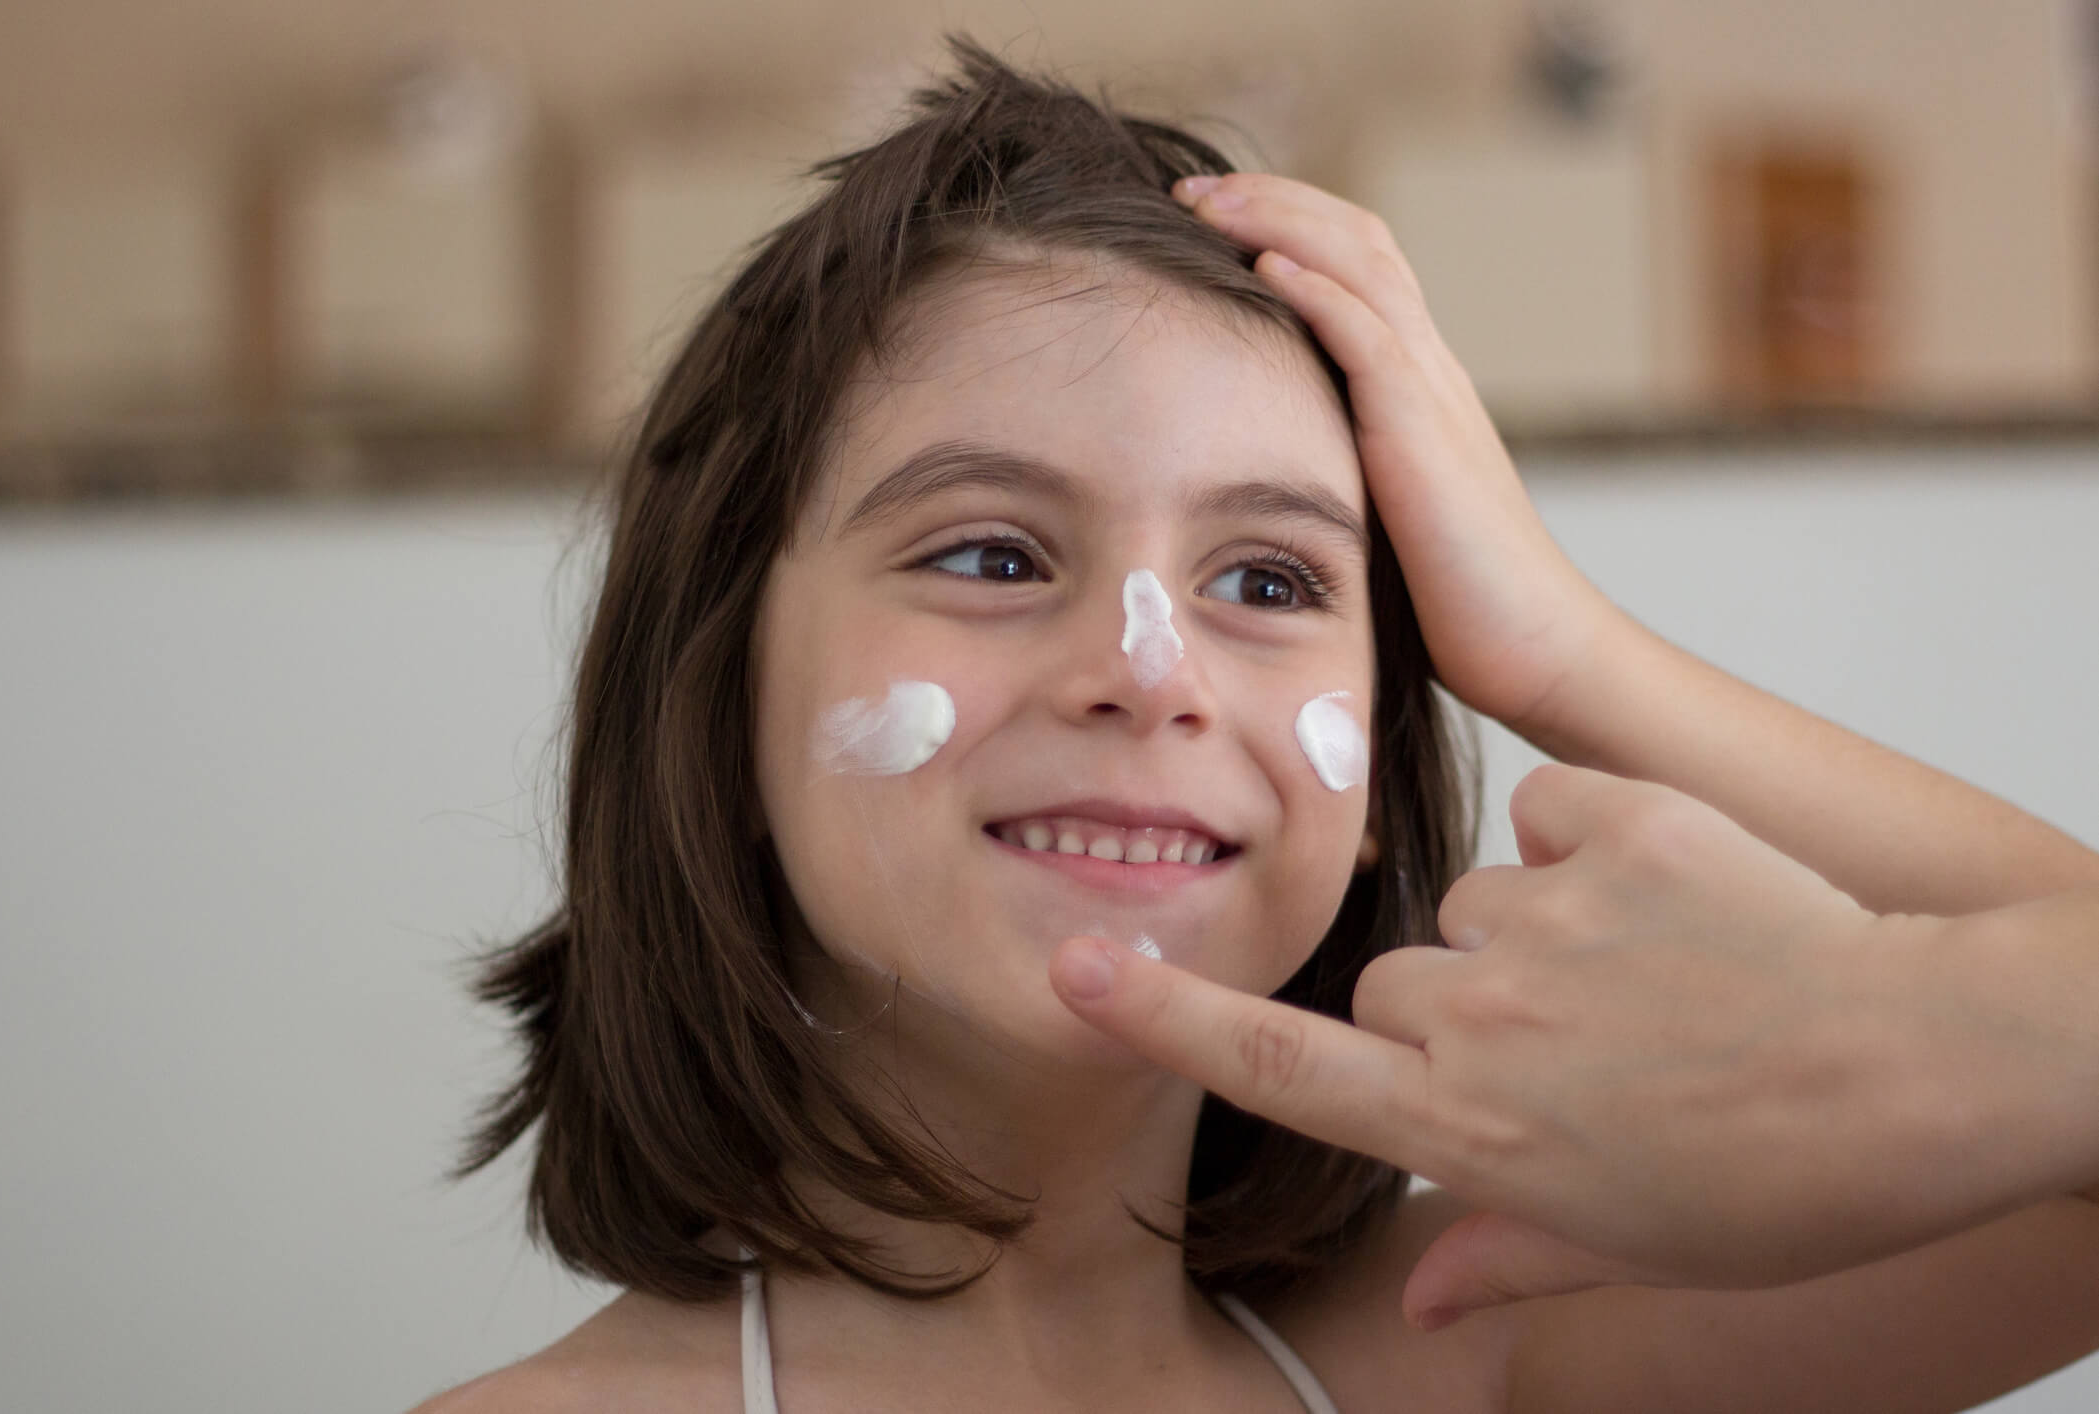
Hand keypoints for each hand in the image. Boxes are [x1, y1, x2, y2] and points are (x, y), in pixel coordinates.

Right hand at [1052, 764, 2002, 1326]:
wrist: (1931, 1065)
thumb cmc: (1793, 1178)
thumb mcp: (1637, 1247)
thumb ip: (1501, 1256)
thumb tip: (1424, 1301)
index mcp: (1466, 1126)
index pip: (1272, 1065)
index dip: (1164, 1017)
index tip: (1077, 967)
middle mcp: (1475, 1020)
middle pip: (1397, 985)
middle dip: (1459, 1006)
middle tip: (1586, 1039)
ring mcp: (1537, 917)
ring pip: (1479, 896)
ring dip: (1541, 924)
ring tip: (1661, 972)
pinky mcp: (1611, 823)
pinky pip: (1555, 812)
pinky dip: (1600, 842)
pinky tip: (1680, 894)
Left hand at [1171, 172, 1625, 736]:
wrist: (1535, 649)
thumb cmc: (1455, 603)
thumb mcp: (1381, 513)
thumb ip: (1336, 469)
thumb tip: (1260, 477)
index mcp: (1417, 383)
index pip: (1357, 266)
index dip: (1287, 223)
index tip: (1209, 214)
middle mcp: (1430, 369)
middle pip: (1357, 239)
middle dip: (1271, 199)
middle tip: (1190, 184)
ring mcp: (1433, 395)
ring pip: (1363, 267)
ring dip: (1281, 220)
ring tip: (1210, 199)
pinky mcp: (1425, 437)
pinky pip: (1372, 340)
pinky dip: (1320, 292)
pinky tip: (1266, 265)